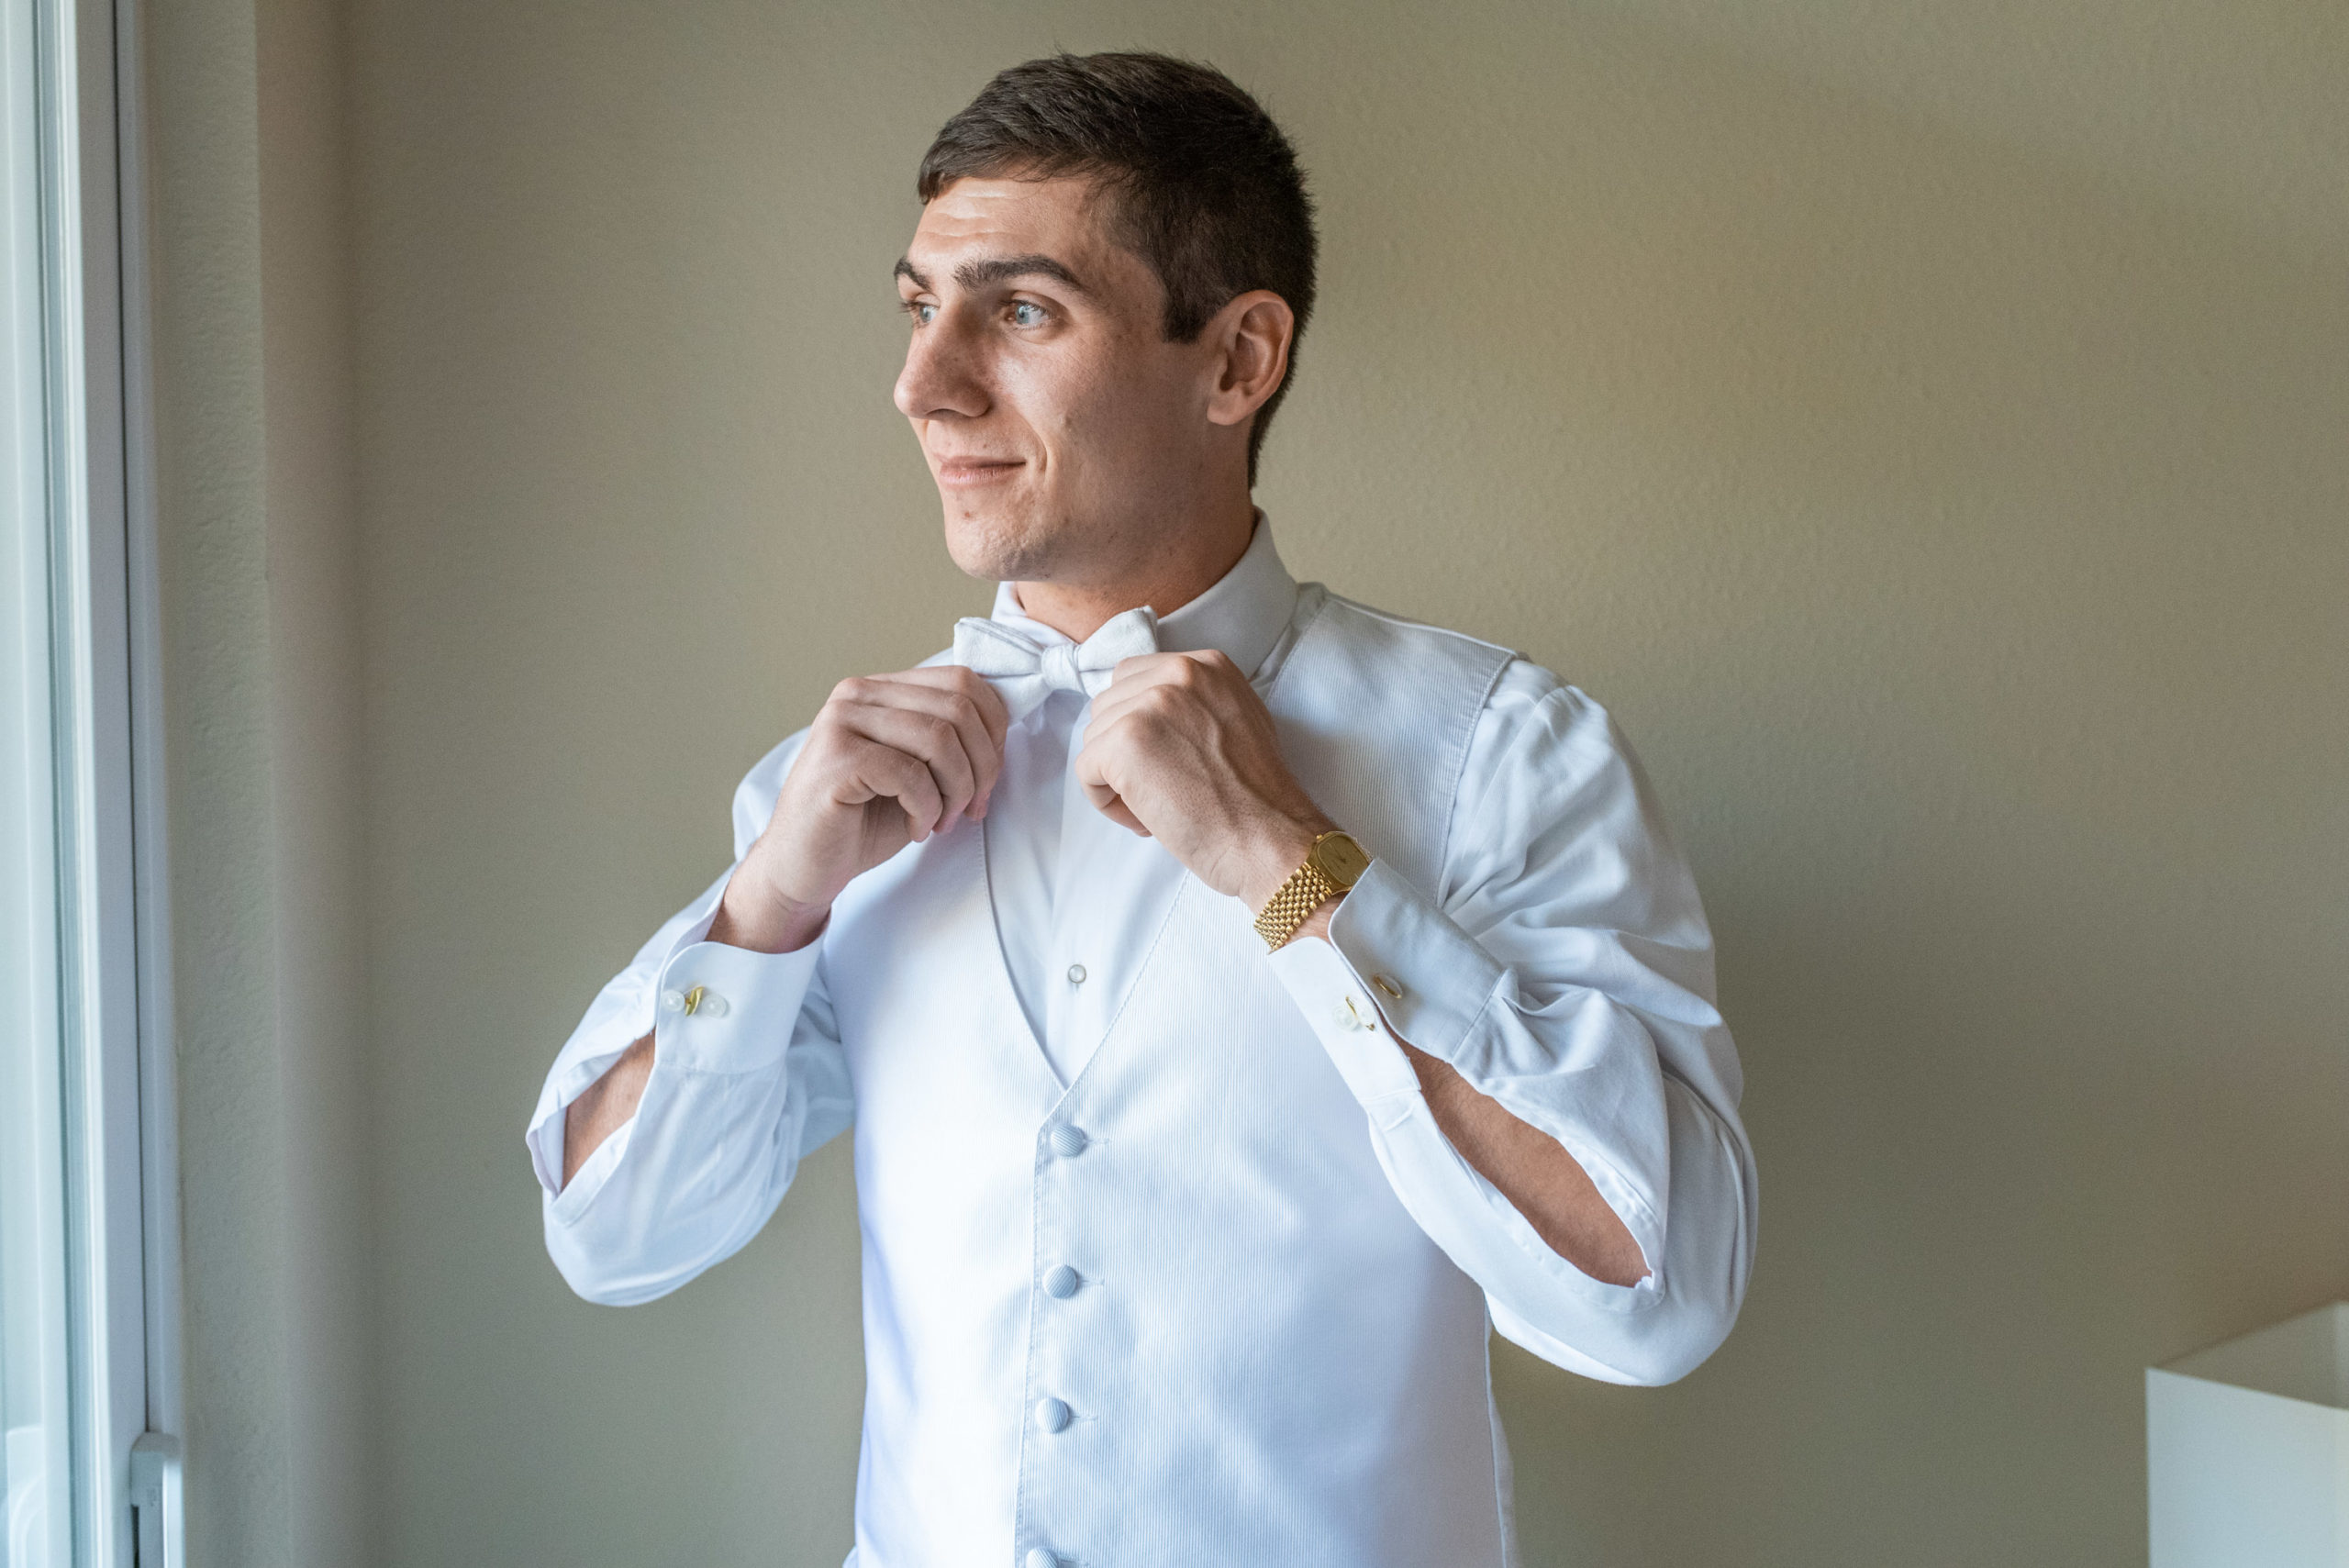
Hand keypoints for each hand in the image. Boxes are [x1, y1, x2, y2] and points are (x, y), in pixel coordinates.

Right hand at [714, 666, 1007, 951]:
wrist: (805, 867)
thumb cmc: (863, 822)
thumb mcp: (920, 772)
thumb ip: (951, 741)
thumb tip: (1005, 730)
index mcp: (882, 689)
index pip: (964, 681)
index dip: (994, 731)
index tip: (988, 780)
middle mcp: (858, 694)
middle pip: (959, 707)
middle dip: (983, 765)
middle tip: (973, 808)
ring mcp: (842, 722)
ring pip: (940, 738)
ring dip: (957, 790)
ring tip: (943, 821)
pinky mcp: (836, 759)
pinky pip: (910, 773)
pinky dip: (928, 808)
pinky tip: (917, 828)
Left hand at [1073, 651, 1333, 907]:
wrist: (1269, 839)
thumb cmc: (1258, 798)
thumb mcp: (1241, 719)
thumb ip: (1197, 703)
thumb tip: (1148, 712)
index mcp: (1206, 665)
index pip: (1135, 678)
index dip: (1140, 724)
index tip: (1165, 760)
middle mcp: (1177, 673)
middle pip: (1109, 706)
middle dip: (1123, 750)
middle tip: (1161, 789)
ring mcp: (1149, 705)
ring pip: (1095, 738)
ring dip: (1115, 779)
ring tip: (1158, 807)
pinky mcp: (1125, 742)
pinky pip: (1086, 770)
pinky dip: (1106, 803)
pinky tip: (1145, 820)